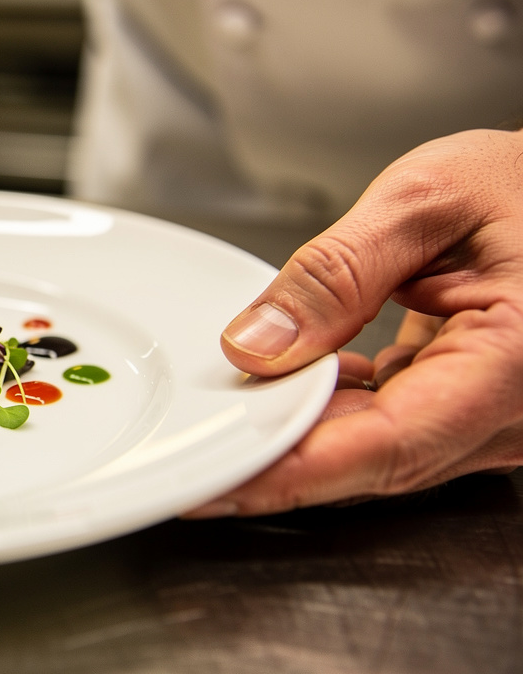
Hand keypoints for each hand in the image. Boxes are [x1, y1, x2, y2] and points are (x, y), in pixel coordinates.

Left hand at [187, 128, 522, 516]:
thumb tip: (257, 343)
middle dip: (276, 458)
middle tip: (192, 451)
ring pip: (378, 450)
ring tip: (226, 409)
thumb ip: (337, 273)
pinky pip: (391, 424)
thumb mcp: (425, 201)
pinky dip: (334, 408)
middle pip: (374, 460)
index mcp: (513, 362)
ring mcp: (494, 415)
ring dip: (301, 430)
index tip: (214, 482)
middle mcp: (513, 410)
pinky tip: (294, 381)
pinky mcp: (469, 403)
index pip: (385, 445)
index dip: (291, 471)